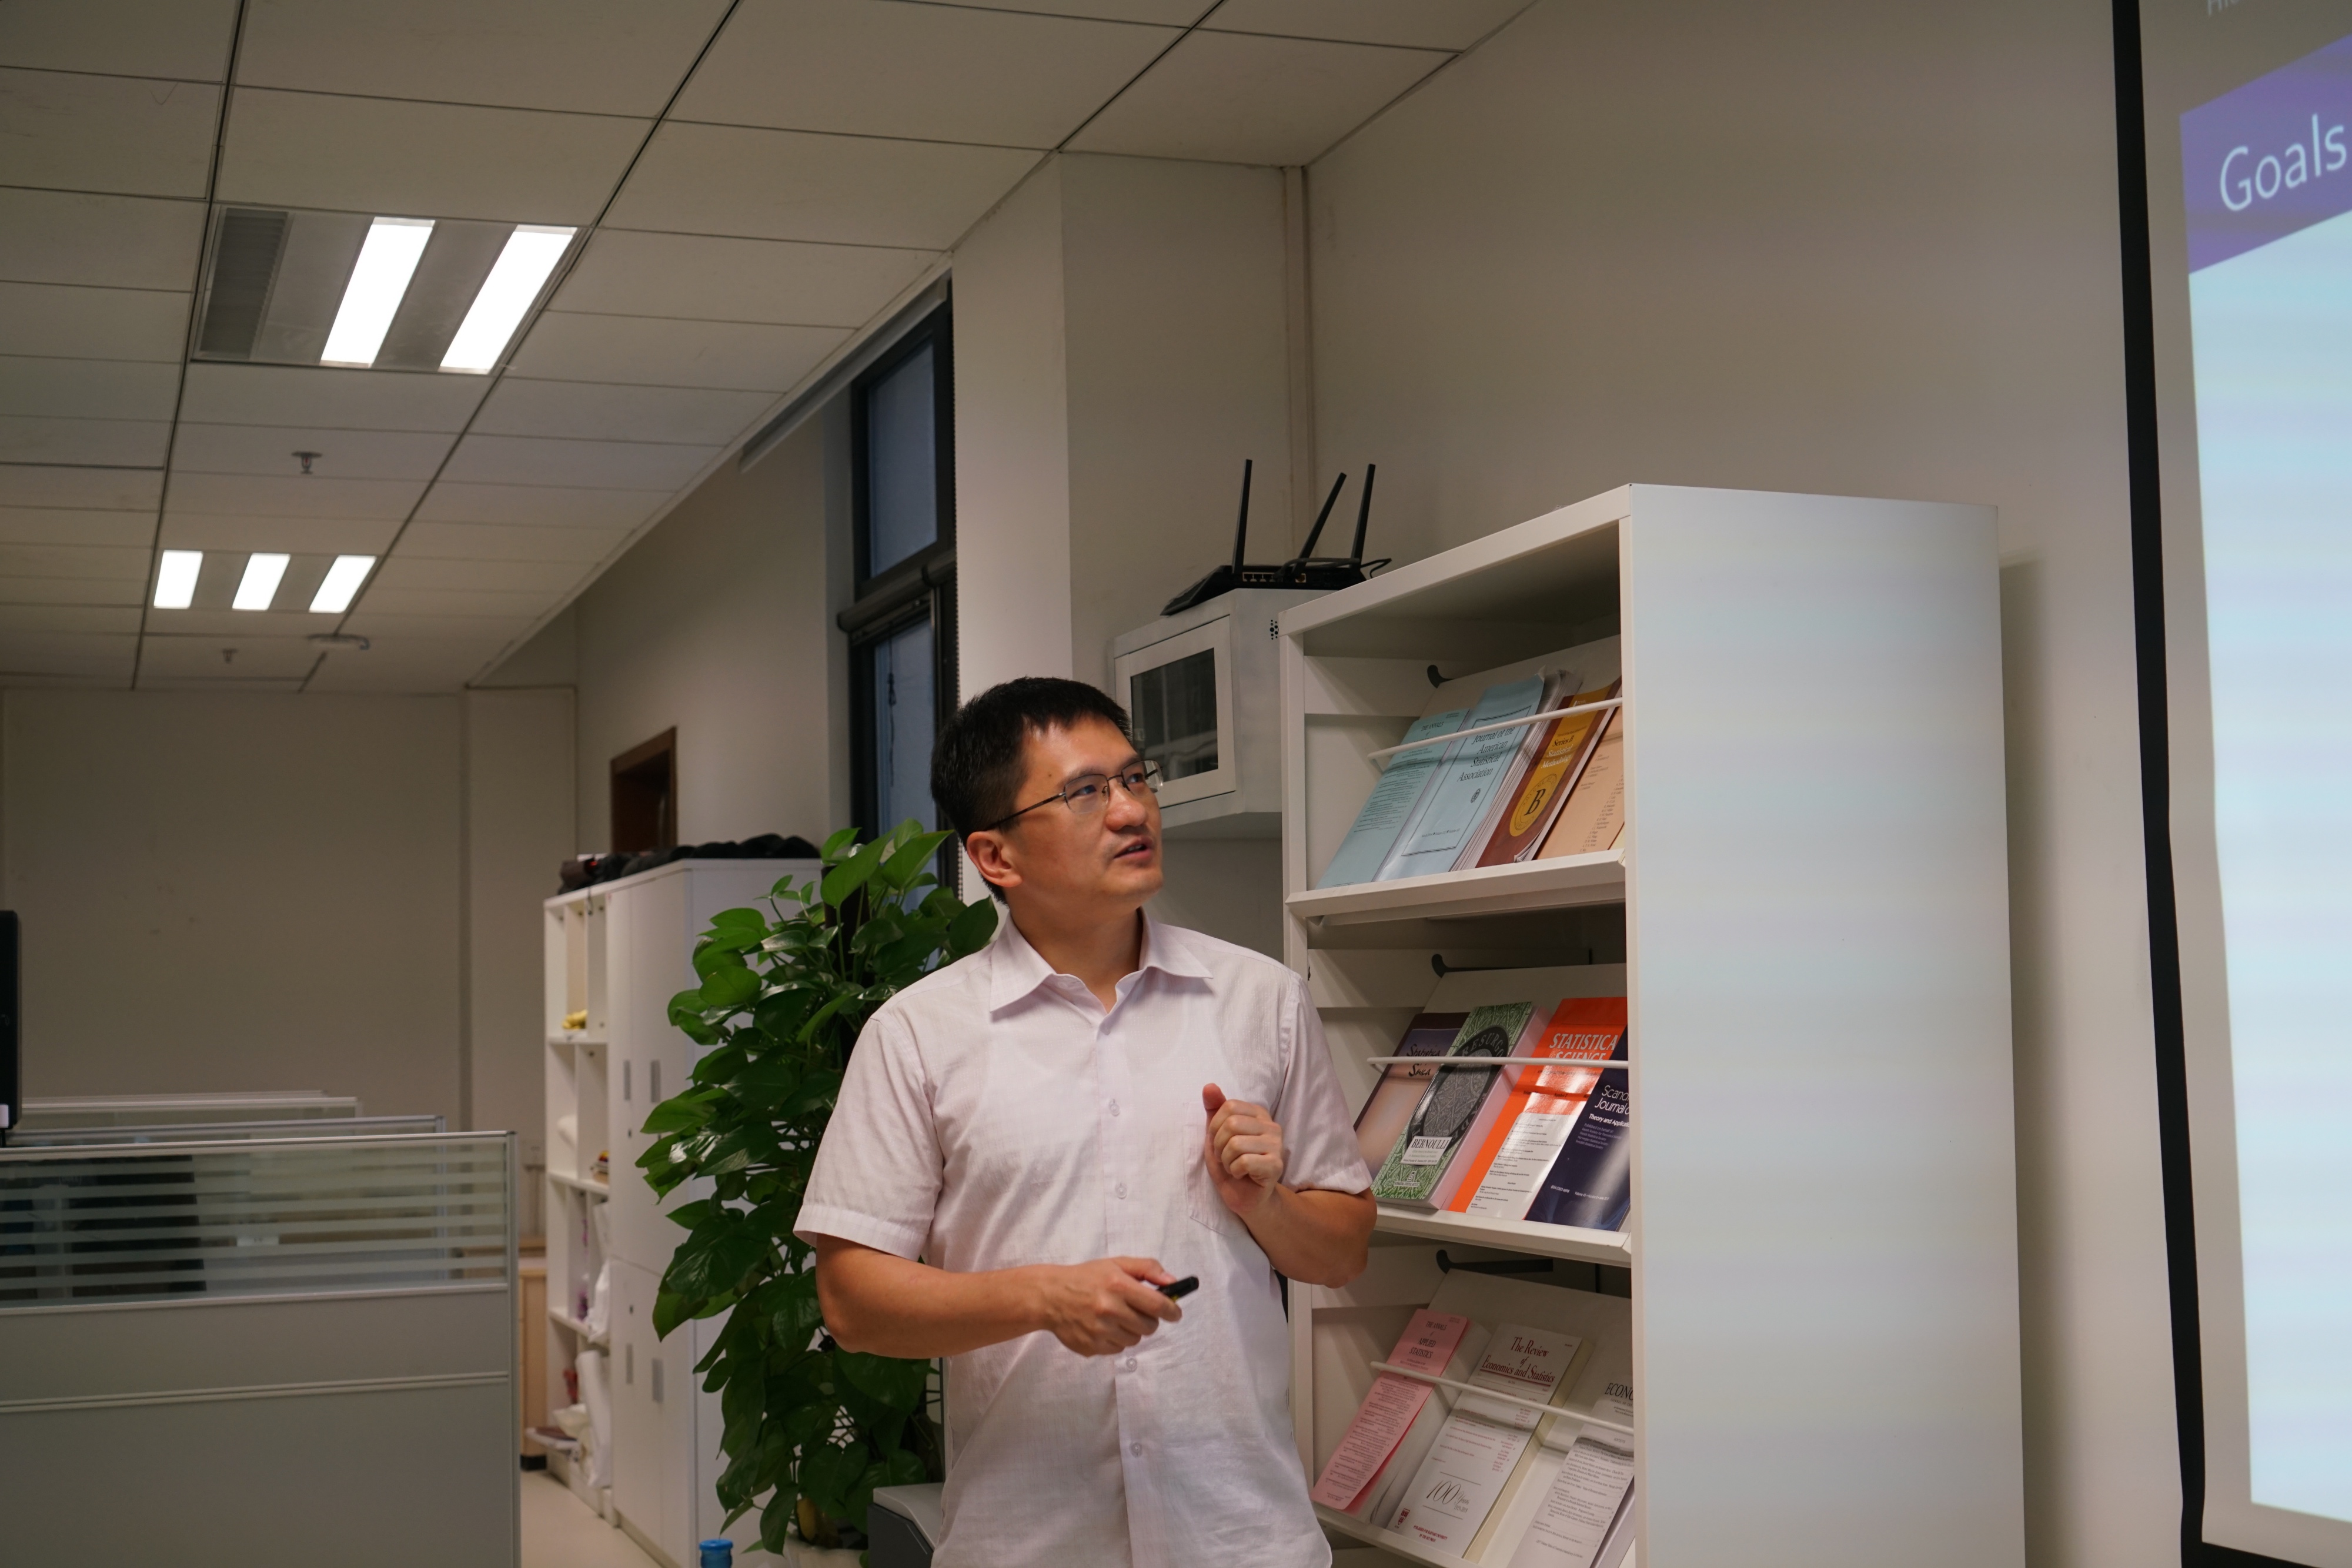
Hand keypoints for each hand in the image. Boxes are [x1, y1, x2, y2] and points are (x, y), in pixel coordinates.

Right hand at [1030, 1257, 1181, 1355]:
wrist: (1051, 1296)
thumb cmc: (1086, 1277)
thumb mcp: (1116, 1264)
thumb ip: (1147, 1268)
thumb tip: (1172, 1281)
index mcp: (1118, 1286)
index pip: (1157, 1305)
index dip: (1172, 1311)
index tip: (1175, 1313)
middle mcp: (1110, 1310)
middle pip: (1149, 1327)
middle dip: (1148, 1319)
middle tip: (1137, 1310)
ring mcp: (1100, 1331)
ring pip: (1134, 1340)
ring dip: (1131, 1330)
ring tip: (1116, 1317)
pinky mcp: (1091, 1347)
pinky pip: (1117, 1349)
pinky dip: (1116, 1340)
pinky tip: (1104, 1327)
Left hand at [1203, 1083, 1284, 1216]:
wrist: (1245, 1196)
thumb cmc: (1231, 1163)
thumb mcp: (1216, 1134)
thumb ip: (1214, 1109)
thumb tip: (1209, 1086)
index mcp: (1258, 1113)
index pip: (1229, 1106)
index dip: (1215, 1127)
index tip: (1218, 1142)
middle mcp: (1271, 1126)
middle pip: (1232, 1124)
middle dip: (1219, 1145)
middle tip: (1224, 1157)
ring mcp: (1277, 1145)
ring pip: (1236, 1144)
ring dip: (1226, 1160)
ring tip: (1233, 1166)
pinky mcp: (1276, 1165)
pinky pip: (1244, 1162)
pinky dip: (1234, 1171)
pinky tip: (1241, 1174)